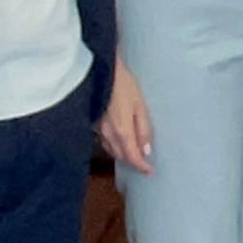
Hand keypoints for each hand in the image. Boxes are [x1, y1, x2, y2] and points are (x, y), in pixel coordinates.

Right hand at [101, 56, 154, 173]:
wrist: (99, 71)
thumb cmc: (123, 85)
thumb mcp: (140, 105)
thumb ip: (144, 129)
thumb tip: (146, 150)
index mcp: (122, 131)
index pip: (132, 157)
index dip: (141, 166)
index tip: (150, 171)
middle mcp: (108, 134)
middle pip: (121, 155)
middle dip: (132, 160)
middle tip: (144, 161)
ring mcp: (98, 130)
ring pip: (111, 149)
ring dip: (122, 153)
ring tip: (133, 151)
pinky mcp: (92, 123)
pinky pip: (104, 141)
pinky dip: (113, 144)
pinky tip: (119, 139)